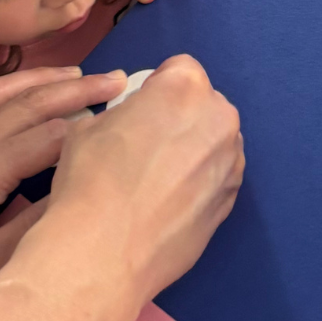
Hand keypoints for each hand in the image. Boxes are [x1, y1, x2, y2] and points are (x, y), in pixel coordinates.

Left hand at [0, 65, 124, 320]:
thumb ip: (33, 230)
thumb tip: (78, 197)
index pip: (50, 137)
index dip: (92, 127)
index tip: (127, 119)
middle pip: (29, 103)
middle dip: (77, 88)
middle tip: (118, 80)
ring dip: (41, 79)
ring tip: (76, 73)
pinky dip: (7, 88)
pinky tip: (21, 91)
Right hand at [43, 54, 243, 307]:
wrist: (104, 252)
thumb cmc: (92, 178)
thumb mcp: (90, 126)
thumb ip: (125, 113)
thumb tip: (131, 124)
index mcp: (185, 88)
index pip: (180, 69)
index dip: (156, 86)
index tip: (139, 109)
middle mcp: (219, 119)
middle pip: (203, 105)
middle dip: (180, 117)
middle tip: (147, 145)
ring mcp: (231, 163)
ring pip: (213, 143)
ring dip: (193, 151)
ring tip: (156, 180)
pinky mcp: (231, 202)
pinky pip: (216, 178)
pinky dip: (199, 184)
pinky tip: (168, 204)